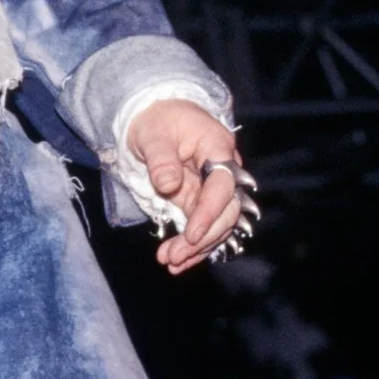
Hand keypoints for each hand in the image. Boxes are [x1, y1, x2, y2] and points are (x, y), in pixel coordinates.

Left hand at [127, 99, 254, 274]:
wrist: (156, 116)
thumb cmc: (156, 120)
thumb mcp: (152, 134)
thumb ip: (161, 158)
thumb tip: (168, 185)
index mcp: (217, 147)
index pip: (223, 185)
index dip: (209, 212)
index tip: (192, 234)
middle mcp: (223, 170)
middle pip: (227, 211)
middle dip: (204, 237)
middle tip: (174, 256)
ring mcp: (213, 188)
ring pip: (218, 224)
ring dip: (198, 247)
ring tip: (170, 261)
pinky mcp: (202, 200)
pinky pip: (205, 226)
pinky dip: (193, 246)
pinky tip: (177, 261)